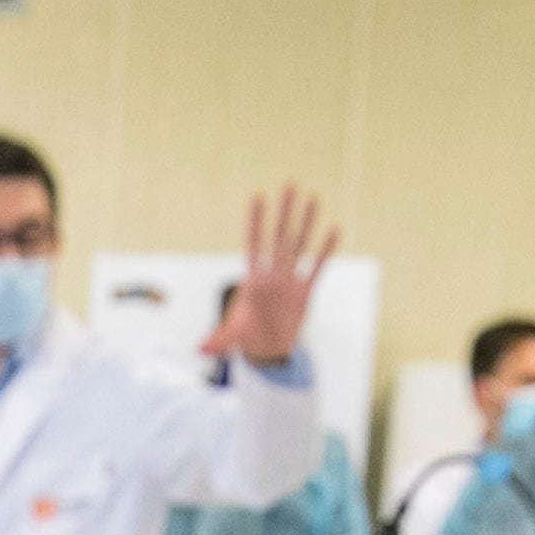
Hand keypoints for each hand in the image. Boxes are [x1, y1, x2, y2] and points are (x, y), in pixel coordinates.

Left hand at [202, 185, 339, 369]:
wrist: (268, 349)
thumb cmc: (247, 338)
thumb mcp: (234, 338)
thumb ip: (219, 341)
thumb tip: (200, 350)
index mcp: (253, 280)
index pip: (254, 243)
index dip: (255, 220)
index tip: (258, 196)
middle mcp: (272, 274)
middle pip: (279, 237)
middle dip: (284, 211)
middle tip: (290, 184)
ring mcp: (289, 281)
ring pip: (299, 245)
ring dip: (306, 222)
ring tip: (313, 198)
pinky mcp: (305, 292)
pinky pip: (317, 267)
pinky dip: (326, 251)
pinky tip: (334, 230)